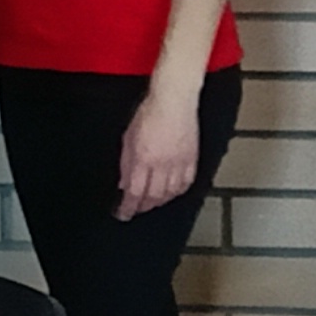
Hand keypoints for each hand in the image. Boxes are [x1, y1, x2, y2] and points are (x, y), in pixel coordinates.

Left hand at [118, 83, 203, 217]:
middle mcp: (163, 165)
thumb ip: (126, 165)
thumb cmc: (148, 114)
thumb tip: (124, 185)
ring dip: (160, 202)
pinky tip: (171, 193)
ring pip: (171, 193)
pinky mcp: (193, 159)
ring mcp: (180, 163)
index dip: (128, 207)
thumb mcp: (128, 139)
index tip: (122, 214)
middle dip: (143, 207)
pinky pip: (186, 183)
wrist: (174, 101)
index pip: (135, 192)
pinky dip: (177, 192)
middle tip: (136, 210)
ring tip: (151, 204)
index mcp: (143, 159)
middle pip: (154, 196)